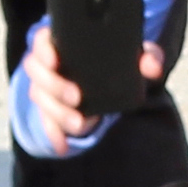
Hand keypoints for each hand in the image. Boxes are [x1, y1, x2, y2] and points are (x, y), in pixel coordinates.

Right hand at [29, 22, 164, 149]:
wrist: (110, 81)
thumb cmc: (117, 61)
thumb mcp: (134, 55)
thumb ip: (147, 55)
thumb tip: (151, 67)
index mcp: (63, 42)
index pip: (42, 40)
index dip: (44, 49)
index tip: (55, 60)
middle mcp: (48, 64)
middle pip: (36, 71)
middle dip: (54, 86)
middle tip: (76, 97)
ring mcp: (46, 88)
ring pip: (40, 98)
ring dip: (58, 113)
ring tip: (80, 123)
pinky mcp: (50, 109)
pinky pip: (45, 122)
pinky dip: (53, 135)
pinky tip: (63, 146)